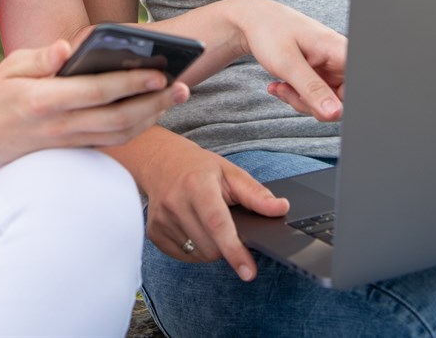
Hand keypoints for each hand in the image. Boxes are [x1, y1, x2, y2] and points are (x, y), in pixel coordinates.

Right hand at [0, 39, 188, 166]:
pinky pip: (111, 142)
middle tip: (182, 87)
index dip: (130, 84)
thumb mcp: (11, 66)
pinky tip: (154, 111)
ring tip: (176, 97)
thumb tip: (66, 47)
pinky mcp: (72, 150)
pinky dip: (137, 128)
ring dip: (152, 118)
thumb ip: (41, 57)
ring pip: (119, 136)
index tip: (159, 73)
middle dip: (154, 104)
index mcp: (43, 100)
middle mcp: (58, 126)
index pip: (95, 92)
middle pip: (117, 119)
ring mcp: (67, 142)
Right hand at [135, 131, 285, 282]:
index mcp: (197, 185)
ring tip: (207, 221)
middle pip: (211, 246)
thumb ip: (256, 194)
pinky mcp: (154, 233)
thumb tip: (281, 208)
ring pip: (199, 255)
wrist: (162, 163)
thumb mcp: (231, 173)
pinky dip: (196, 248)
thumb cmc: (200, 169)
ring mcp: (161, 220)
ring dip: (211, 247)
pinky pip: (184, 256)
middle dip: (226, 245)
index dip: (234, 250)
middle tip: (226, 222)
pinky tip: (193, 227)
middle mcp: (176, 203)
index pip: (217, 223)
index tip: (248, 271)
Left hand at [228, 0, 346, 121]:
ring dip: (301, 101)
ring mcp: (329, 69)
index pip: (358, 85)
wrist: (254, 22)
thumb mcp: (287, 63)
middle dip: (314, 104)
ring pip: (326, 103)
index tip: (316, 100)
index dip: (342, 101)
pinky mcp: (319, 76)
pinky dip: (297, 97)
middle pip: (342, 100)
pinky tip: (281, 86)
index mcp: (339, 50)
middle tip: (291, 93)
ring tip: (282, 86)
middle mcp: (339, 61)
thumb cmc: (270, 31)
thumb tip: (335, 113)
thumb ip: (312, 89)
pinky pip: (315, 98)